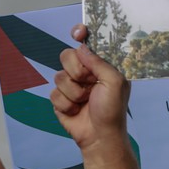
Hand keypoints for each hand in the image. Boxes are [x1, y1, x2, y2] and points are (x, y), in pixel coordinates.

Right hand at [51, 24, 130, 158]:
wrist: (99, 136)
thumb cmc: (112, 110)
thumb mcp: (114, 82)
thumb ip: (99, 62)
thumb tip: (81, 47)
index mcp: (99, 65)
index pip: (86, 43)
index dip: (80, 34)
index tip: (78, 32)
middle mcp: (84, 72)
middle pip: (66, 56)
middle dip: (76, 72)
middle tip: (89, 83)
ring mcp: (70, 86)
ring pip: (59, 77)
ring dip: (73, 93)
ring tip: (85, 102)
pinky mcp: (60, 100)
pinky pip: (53, 94)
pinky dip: (66, 104)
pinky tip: (76, 111)